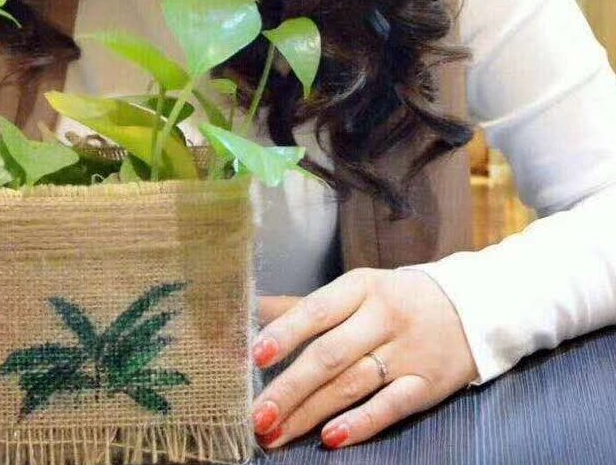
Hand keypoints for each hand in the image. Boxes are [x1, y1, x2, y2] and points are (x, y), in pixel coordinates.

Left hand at [251, 268, 477, 450]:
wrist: (471, 308)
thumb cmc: (396, 299)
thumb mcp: (355, 290)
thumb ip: (306, 306)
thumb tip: (253, 310)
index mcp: (361, 287)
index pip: (317, 309)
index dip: (285, 332)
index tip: (256, 357)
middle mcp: (382, 318)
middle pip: (329, 354)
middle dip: (289, 388)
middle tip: (258, 415)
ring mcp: (406, 353)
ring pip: (352, 384)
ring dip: (310, 413)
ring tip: (276, 432)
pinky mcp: (427, 385)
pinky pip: (390, 407)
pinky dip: (361, 423)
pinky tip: (331, 438)